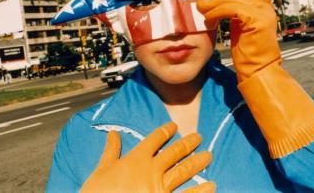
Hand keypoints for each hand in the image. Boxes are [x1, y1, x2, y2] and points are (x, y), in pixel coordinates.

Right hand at [81, 122, 214, 192]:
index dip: (165, 132)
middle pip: (174, 153)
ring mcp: (161, 189)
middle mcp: (152, 171)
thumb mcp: (101, 170)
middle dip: (187, 143)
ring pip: (184, 172)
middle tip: (198, 137)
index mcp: (136, 160)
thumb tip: (113, 133)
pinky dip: (201, 191)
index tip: (174, 126)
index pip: (154, 140)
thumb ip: (111, 151)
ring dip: (197, 163)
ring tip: (209, 155)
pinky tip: (212, 185)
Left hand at [197, 0, 280, 81]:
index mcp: (262, 5)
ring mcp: (262, 12)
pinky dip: (215, 11)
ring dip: (213, 1)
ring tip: (200, 6)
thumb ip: (235, 9)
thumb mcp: (239, 24)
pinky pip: (230, 8)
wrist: (259, 70)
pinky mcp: (255, 20)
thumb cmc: (247, 50)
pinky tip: (207, 18)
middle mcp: (265, 5)